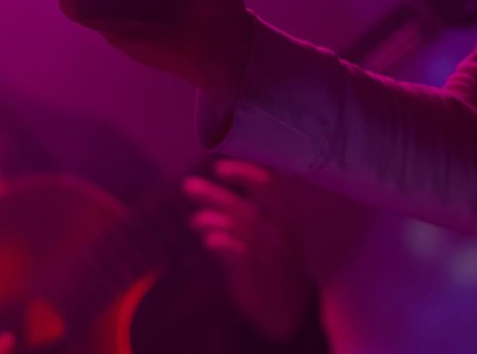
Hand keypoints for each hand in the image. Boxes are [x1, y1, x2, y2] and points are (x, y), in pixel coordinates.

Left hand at [183, 158, 313, 342]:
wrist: (288, 309)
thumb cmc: (273, 264)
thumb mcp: (263, 234)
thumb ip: (238, 213)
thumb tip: (206, 190)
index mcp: (285, 217)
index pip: (270, 184)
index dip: (244, 172)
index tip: (219, 168)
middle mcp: (279, 231)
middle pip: (245, 207)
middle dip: (215, 195)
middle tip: (188, 187)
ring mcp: (268, 252)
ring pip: (240, 227)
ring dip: (212, 218)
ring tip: (194, 221)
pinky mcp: (255, 274)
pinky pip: (239, 253)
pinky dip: (223, 242)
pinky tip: (209, 240)